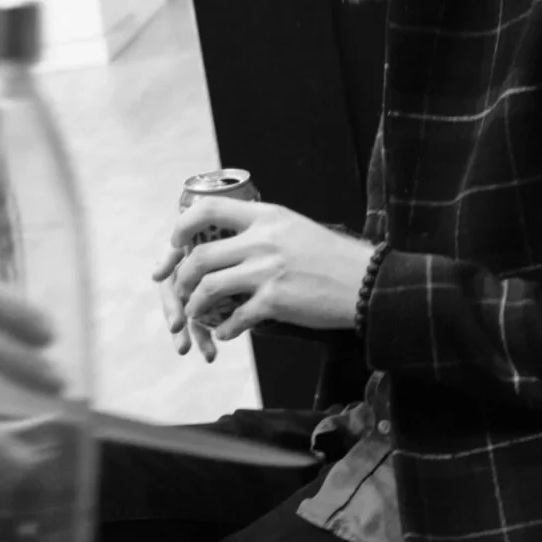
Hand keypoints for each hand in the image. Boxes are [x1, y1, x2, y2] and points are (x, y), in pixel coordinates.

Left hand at [151, 199, 375, 360]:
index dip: (182, 227)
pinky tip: (225, 332)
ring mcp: (267, 269)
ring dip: (196, 305)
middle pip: (200, 256)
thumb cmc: (333, 257)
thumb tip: (231, 237)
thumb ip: (263, 229)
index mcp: (266, 216)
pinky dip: (224, 328)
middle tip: (181, 290)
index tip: (175, 244)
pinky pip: (235, 317)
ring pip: (209, 287)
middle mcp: (262, 239)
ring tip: (198, 314)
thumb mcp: (295, 227)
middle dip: (182, 278)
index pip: (207, 209)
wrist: (366, 282)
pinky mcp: (276, 300)